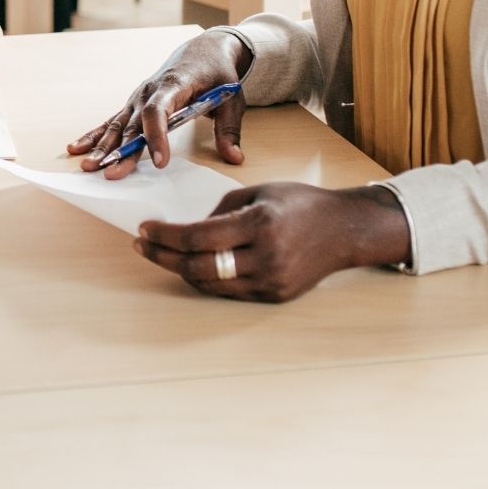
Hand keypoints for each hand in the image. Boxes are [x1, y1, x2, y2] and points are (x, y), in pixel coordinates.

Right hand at [66, 28, 250, 177]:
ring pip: (118, 124)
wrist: (204, 49)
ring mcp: (139, 96)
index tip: (159, 161)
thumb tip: (235, 158)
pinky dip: (95, 134)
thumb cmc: (218, 74)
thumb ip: (229, 129)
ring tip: (89, 166)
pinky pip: (113, 120)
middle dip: (122, 150)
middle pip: (134, 123)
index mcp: (175, 84)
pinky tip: (77, 147)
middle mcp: (150, 90)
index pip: (159, 110)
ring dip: (103, 146)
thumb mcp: (232, 99)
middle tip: (112, 174)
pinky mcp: (134, 103)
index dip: (156, 136)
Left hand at [132, 180, 410, 302]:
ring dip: (181, 270)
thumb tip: (188, 229)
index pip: (199, 237)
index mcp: (260, 224)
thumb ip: (221, 210)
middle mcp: (266, 257)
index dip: (165, 236)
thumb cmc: (301, 203)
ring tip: (162, 254)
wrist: (344, 230)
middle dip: (164, 257)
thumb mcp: (259, 192)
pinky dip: (207, 279)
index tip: (144, 229)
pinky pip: (229, 291)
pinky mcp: (274, 296)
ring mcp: (271, 281)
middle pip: (199, 267)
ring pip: (210, 284)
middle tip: (143, 246)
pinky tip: (192, 265)